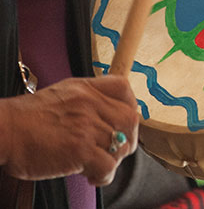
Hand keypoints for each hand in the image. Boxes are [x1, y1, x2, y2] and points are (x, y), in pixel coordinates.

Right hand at [0, 75, 138, 185]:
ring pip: (121, 145)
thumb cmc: (26, 120)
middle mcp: (89, 104)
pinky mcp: (80, 150)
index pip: (122, 88)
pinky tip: (92, 176)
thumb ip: (85, 101)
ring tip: (98, 164)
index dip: (130, 104)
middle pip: (130, 119)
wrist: (3, 131)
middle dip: (128, 138)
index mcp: (85, 89)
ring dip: (113, 159)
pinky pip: (108, 166)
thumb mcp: (60, 95)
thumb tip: (105, 116)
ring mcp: (86, 127)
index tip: (123, 121)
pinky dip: (104, 175)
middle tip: (115, 150)